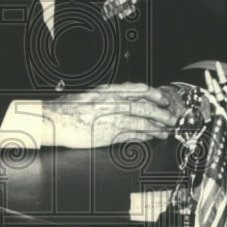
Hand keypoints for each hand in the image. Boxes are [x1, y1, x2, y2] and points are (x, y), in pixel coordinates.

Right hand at [41, 83, 179, 147]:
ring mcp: (110, 119)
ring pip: (141, 121)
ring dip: (157, 127)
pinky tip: (151, 137)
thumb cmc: (68, 109)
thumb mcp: (91, 96)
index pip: (137, 89)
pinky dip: (144, 136)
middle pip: (144, 106)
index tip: (164, 98)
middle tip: (172, 117)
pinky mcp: (108, 134)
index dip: (154, 94)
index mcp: (107, 91)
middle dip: (162, 113)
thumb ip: (108, 97)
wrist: (53, 120)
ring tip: (166, 131)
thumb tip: (124, 98)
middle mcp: (111, 103)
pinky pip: (131, 135)